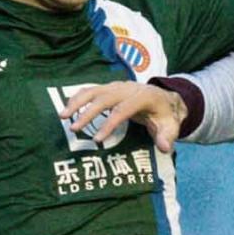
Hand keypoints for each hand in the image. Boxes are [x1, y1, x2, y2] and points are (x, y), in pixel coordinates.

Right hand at [60, 81, 186, 152]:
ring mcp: (117, 86)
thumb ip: (167, 137)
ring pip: (94, 91)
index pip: (123, 110)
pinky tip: (66, 108)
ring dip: (77, 102)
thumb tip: (164, 148)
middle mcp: (127, 88)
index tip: (97, 140)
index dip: (110, 124)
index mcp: (143, 97)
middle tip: (74, 129)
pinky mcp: (109, 88)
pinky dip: (78, 98)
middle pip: (104, 98)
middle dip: (88, 113)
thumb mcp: (171, 126)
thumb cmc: (166, 115)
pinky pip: (91, 90)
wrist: (165, 98)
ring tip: (62, 117)